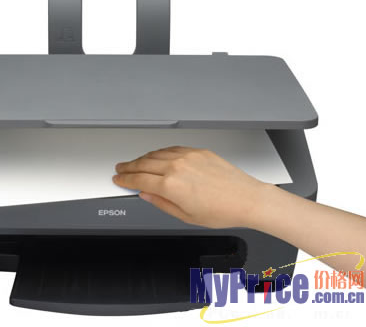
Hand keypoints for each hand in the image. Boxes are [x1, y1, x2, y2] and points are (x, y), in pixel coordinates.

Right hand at [113, 146, 272, 227]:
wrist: (246, 199)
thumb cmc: (221, 210)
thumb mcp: (185, 216)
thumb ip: (161, 203)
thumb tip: (147, 195)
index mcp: (170, 186)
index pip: (138, 180)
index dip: (125, 180)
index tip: (118, 179)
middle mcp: (176, 167)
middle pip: (143, 164)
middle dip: (128, 167)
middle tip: (120, 169)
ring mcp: (187, 157)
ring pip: (156, 154)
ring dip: (141, 158)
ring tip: (134, 163)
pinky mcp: (197, 151)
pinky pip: (172, 148)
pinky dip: (160, 152)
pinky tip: (156, 155)